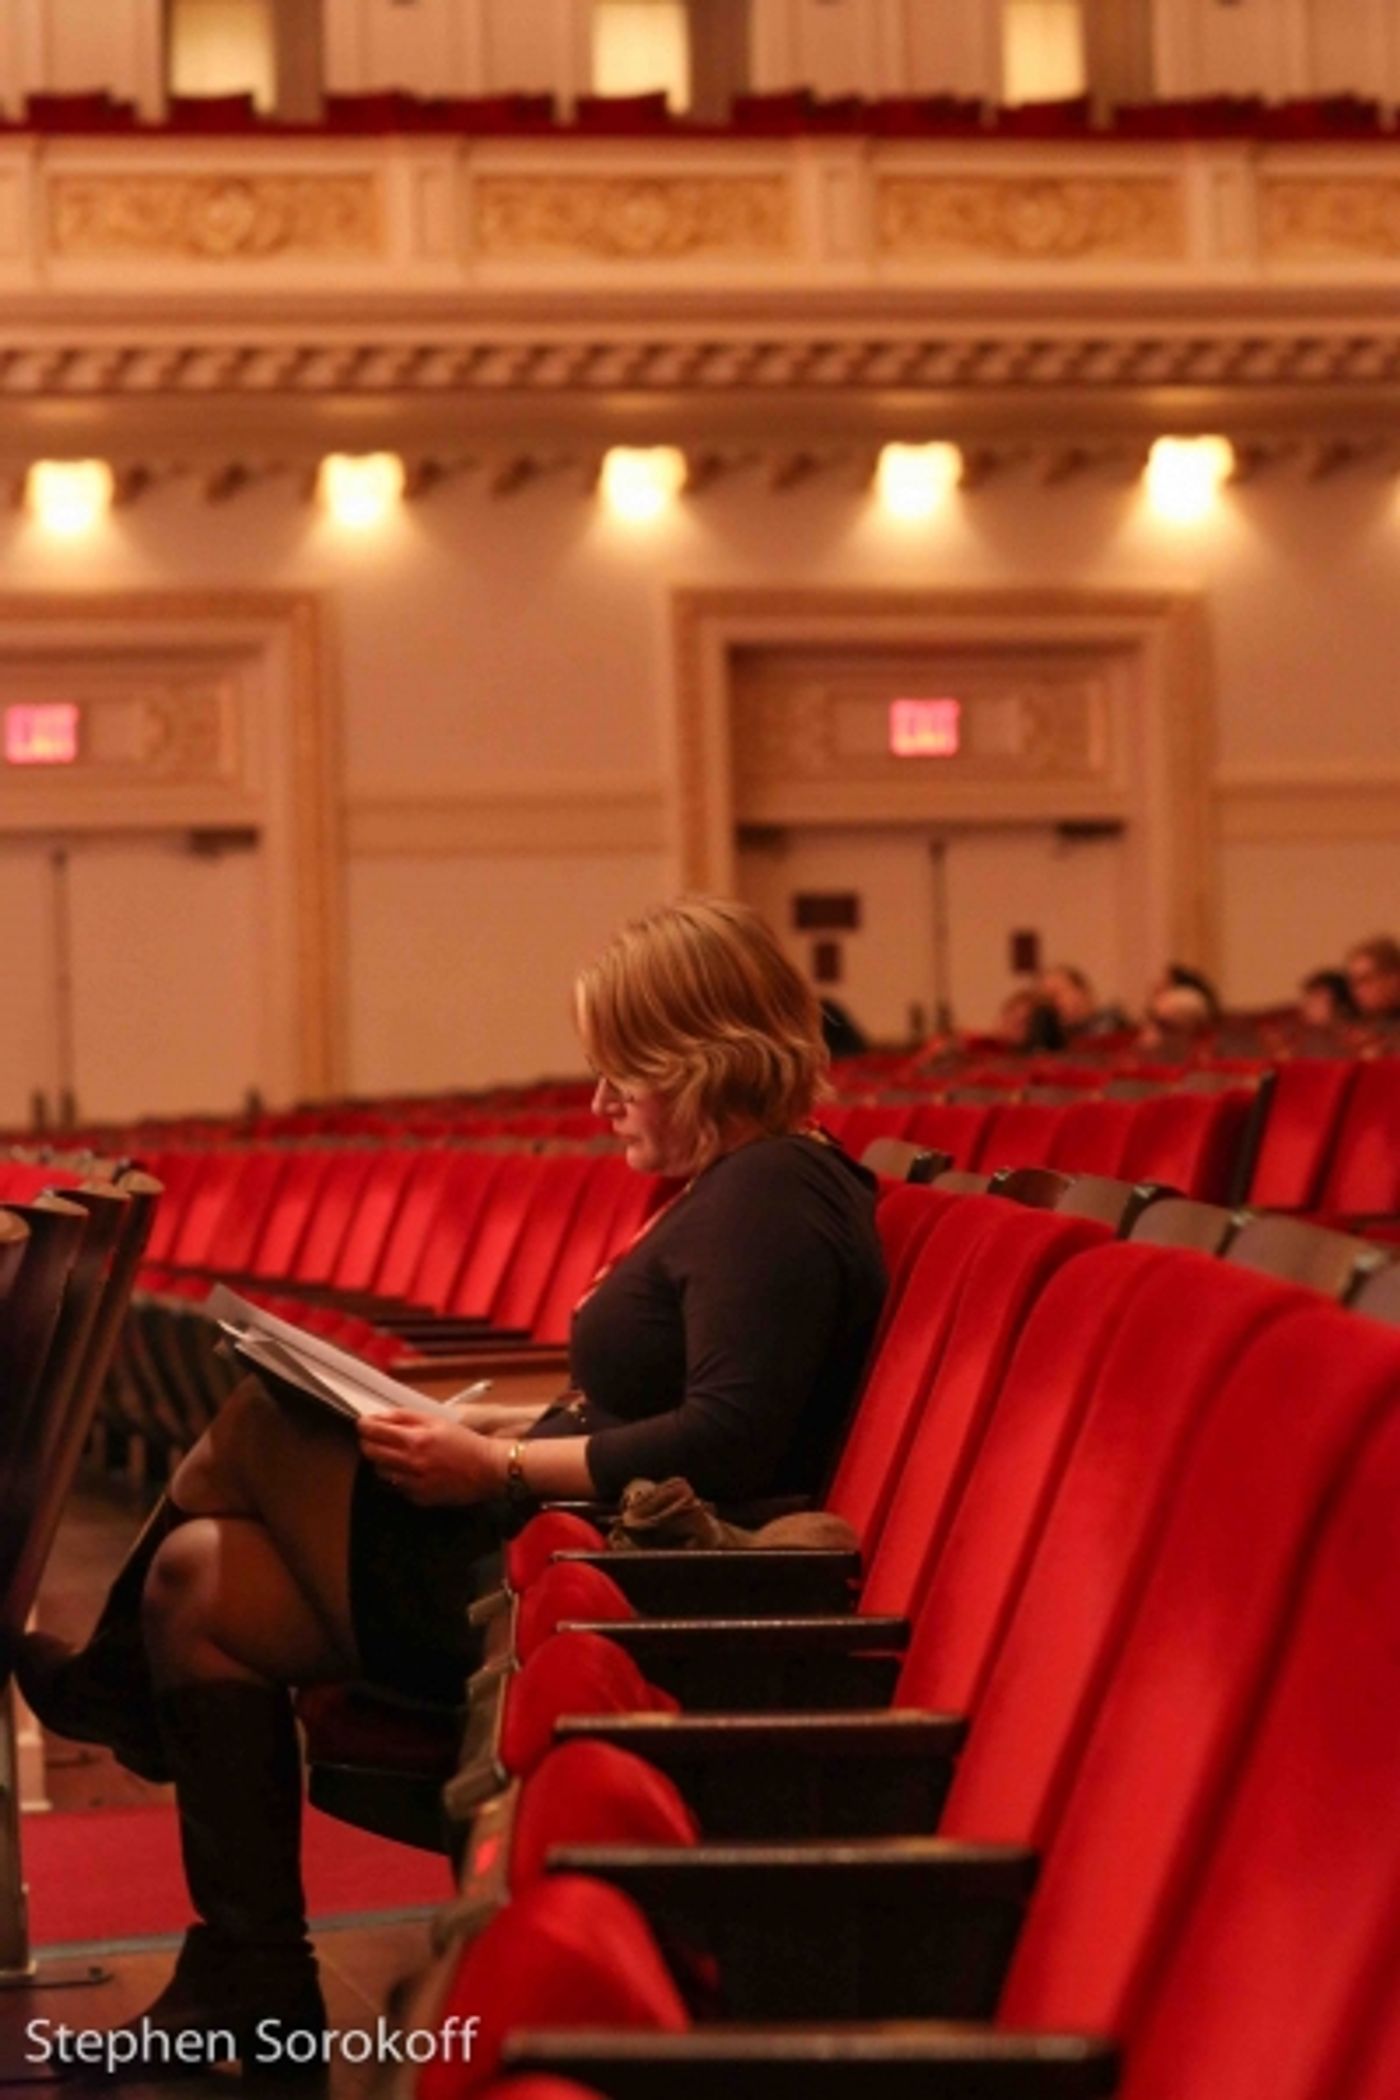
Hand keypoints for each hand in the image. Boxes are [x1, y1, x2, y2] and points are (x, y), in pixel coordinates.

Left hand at [357, 1410, 506, 1505]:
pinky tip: (411, 1470)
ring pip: (380, 1471)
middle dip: (368, 1442)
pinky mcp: (418, 1498)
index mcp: (416, 1440)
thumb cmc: (464, 1443)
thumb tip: (381, 1416)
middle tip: (375, 1437)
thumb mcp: (436, 1421)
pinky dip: (398, 1476)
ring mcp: (413, 1483)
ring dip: (382, 1460)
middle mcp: (411, 1463)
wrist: (487, 1470)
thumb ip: (406, 1417)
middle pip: (371, 1452)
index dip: (364, 1425)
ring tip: (395, 1454)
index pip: (375, 1431)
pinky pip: (396, 1486)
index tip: (363, 1423)